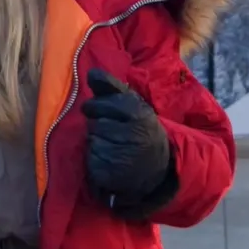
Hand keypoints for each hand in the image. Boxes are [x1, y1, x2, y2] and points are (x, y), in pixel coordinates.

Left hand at [82, 70, 174, 211]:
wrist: (158, 165)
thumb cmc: (139, 128)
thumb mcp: (133, 104)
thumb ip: (111, 87)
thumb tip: (91, 73)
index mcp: (139, 113)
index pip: (102, 104)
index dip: (97, 107)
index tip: (102, 111)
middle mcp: (134, 134)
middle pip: (94, 123)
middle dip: (97, 125)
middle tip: (110, 131)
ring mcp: (123, 156)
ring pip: (91, 142)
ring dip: (96, 143)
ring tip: (112, 146)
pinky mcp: (113, 174)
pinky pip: (91, 160)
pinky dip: (95, 159)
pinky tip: (109, 159)